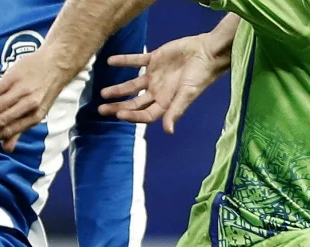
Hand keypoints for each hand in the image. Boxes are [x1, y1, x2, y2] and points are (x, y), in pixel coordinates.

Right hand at [0, 51, 75, 150]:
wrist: (57, 63)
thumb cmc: (45, 89)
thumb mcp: (37, 111)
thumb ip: (20, 130)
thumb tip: (7, 149)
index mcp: (35, 117)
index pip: (9, 131)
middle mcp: (29, 105)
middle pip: (1, 120)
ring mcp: (21, 90)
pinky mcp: (14, 76)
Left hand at [97, 32, 231, 133]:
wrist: (208, 52)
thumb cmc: (201, 76)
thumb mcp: (188, 94)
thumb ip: (176, 111)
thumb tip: (168, 131)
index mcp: (165, 102)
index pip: (145, 114)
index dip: (132, 115)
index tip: (118, 114)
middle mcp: (157, 92)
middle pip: (134, 102)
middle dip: (118, 106)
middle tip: (102, 109)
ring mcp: (154, 76)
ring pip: (132, 85)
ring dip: (118, 89)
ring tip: (103, 93)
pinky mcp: (154, 59)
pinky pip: (136, 60)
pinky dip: (123, 60)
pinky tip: (110, 61)